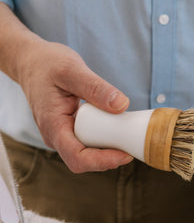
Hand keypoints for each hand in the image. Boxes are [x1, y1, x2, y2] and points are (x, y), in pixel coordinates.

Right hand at [18, 39, 132, 172]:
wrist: (33, 61)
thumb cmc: (47, 64)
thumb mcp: (72, 70)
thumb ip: (96, 88)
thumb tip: (121, 105)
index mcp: (53, 126)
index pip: (78, 158)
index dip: (103, 161)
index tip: (125, 154)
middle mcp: (56, 137)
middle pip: (86, 161)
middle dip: (110, 157)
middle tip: (131, 142)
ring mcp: (62, 136)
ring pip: (88, 154)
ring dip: (109, 150)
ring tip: (127, 134)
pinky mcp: (70, 131)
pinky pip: (88, 143)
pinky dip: (104, 139)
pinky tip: (118, 128)